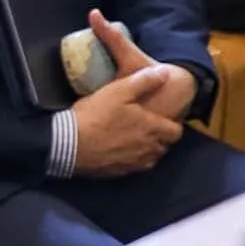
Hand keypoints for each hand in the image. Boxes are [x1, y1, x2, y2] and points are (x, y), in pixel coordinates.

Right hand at [69, 17, 185, 177]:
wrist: (69, 144)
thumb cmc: (96, 115)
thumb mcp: (119, 90)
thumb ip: (144, 81)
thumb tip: (165, 73)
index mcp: (152, 128)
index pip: (175, 131)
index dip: (172, 124)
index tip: (163, 117)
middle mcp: (148, 149)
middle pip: (164, 146)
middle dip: (160, 137)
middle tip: (147, 126)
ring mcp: (134, 163)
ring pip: (150, 158)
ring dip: (147, 149)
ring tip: (134, 138)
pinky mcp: (119, 172)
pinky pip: (133, 167)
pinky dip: (131, 159)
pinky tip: (118, 150)